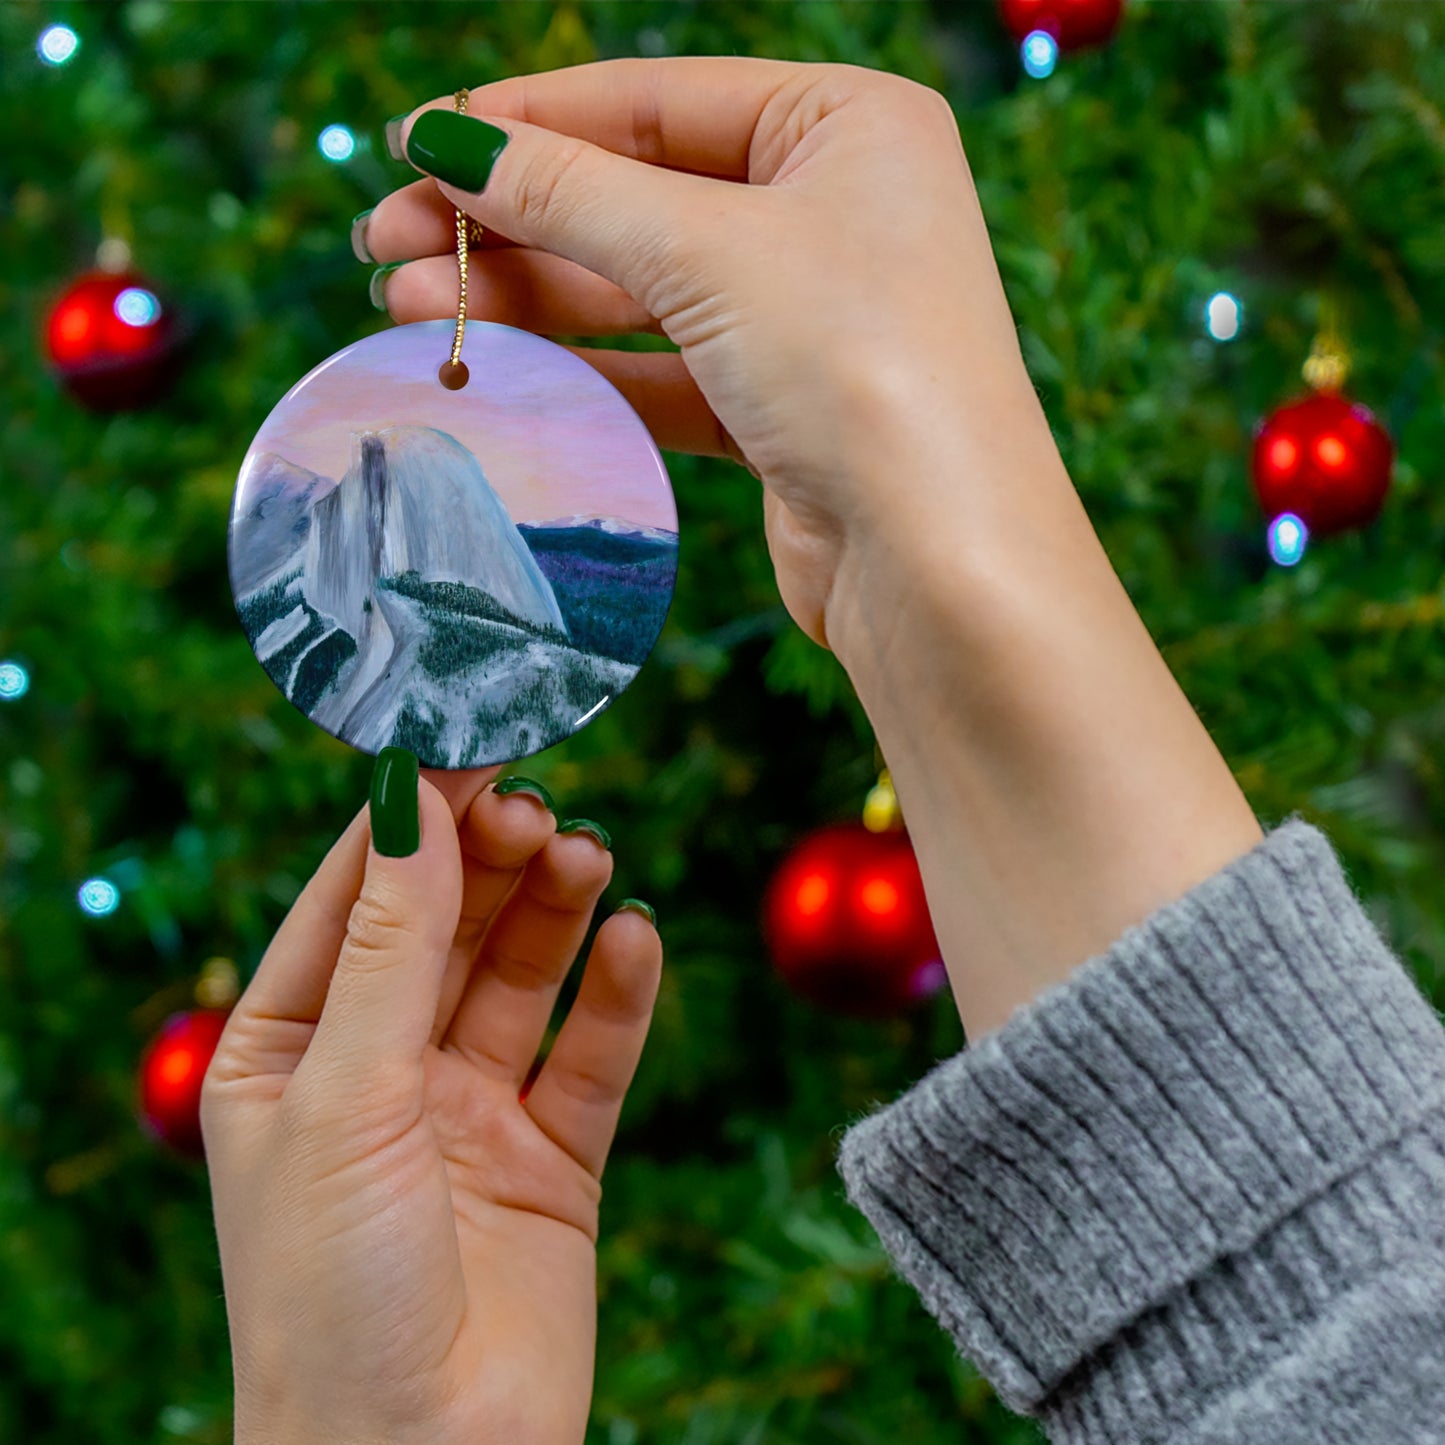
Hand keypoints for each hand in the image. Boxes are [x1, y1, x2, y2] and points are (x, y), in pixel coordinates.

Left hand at [201, 762, 661, 1444]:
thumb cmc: (331, 1293)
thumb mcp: (345, 1095)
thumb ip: (391, 946)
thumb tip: (414, 800)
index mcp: (289, 1051)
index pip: (353, 899)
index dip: (410, 819)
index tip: (468, 741)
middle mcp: (380, 1071)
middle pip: (447, 926)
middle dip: (490, 861)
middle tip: (539, 807)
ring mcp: (469, 1112)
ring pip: (521, 976)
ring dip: (555, 911)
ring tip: (588, 857)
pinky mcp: (552, 1158)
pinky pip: (592, 1055)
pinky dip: (618, 994)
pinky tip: (635, 940)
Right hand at [360, 56, 1052, 656]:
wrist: (938, 562)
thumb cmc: (858, 367)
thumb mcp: (706, 251)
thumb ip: (570, 193)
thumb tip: (447, 141)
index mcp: (847, 125)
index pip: (655, 101)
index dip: (526, 121)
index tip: (413, 143)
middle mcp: (834, 209)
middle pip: (637, 195)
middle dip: (509, 219)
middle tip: (384, 241)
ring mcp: (808, 314)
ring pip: (640, 289)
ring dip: (525, 297)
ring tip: (405, 306)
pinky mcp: (782, 408)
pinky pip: (662, 370)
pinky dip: (580, 369)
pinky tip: (491, 365)